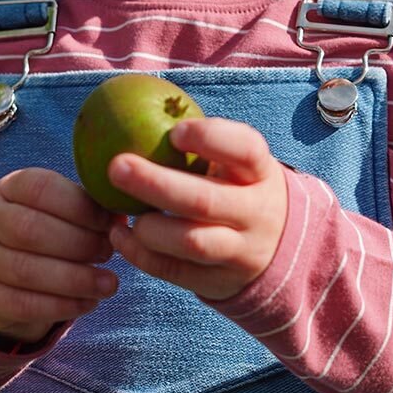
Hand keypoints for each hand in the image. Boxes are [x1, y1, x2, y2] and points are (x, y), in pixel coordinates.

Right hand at [0, 167, 118, 345]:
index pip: (39, 188)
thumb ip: (87, 209)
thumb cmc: (45, 232)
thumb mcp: (60, 211)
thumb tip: (121, 216)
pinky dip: (61, 306)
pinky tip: (89, 303)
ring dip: (74, 279)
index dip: (79, 206)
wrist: (2, 273)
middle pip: (29, 230)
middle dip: (78, 243)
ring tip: (109, 283)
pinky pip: (21, 304)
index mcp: (8, 187)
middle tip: (109, 253)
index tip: (111, 222)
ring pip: (24, 270)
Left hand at [106, 117, 287, 300]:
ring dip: (149, 228)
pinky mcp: (219, 280)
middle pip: (205, 200)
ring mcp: (240, 250)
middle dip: (156, 184)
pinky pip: (175, 270)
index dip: (210, 139)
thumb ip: (202, 143)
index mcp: (260, 171)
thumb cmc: (236, 186)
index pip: (245, 149)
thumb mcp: (236, 164)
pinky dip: (140, 254)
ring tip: (119, 212)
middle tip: (116, 166)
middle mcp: (255, 212)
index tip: (175, 132)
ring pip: (192, 242)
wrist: (276, 246)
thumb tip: (131, 113)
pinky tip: (119, 235)